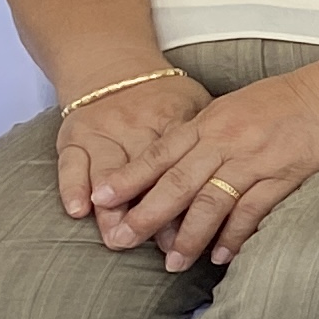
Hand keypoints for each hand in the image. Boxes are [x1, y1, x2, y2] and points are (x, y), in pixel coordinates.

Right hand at [55, 68, 205, 238]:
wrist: (113, 67)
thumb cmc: (165, 96)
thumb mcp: (198, 106)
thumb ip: (215, 140)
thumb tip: (247, 178)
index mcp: (175, 118)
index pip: (185, 165)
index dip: (192, 200)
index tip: (198, 231)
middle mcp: (139, 124)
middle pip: (149, 174)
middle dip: (153, 214)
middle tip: (163, 251)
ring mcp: (104, 130)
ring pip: (109, 172)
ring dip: (112, 209)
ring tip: (118, 238)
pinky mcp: (75, 135)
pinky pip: (71, 163)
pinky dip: (72, 186)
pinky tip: (78, 211)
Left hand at [96, 63, 318, 271]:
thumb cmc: (289, 98)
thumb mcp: (237, 105)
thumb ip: (206, 131)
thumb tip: (176, 159)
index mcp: (212, 120)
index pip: (162, 153)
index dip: (130, 176)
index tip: (101, 197)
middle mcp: (227, 140)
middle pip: (177, 182)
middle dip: (146, 214)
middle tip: (120, 241)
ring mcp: (256, 158)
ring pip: (211, 201)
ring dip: (189, 235)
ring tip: (173, 263)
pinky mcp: (285, 174)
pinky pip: (252, 210)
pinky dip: (235, 234)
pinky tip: (221, 254)